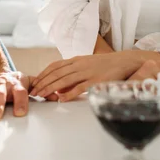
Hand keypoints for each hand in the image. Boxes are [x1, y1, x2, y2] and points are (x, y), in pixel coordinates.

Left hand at [30, 50, 159, 102]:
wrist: (126, 62)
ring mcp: (88, 72)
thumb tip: (60, 88)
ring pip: (64, 80)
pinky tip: (61, 100)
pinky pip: (80, 88)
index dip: (43, 74)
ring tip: (41, 96)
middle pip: (56, 73)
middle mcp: (80, 64)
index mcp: (77, 60)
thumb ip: (74, 74)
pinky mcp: (96, 81)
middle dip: (43, 83)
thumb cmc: (106, 65)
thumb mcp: (87, 65)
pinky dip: (69, 94)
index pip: (55, 66)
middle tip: (33, 92)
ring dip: (51, 88)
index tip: (34, 83)